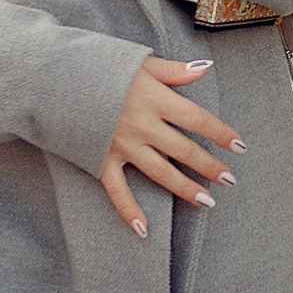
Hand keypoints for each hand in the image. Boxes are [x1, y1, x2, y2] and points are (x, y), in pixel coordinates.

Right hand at [99, 57, 238, 237]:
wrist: (53, 77)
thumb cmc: (98, 66)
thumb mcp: (140, 62)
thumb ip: (174, 70)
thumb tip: (204, 67)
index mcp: (155, 99)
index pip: (197, 120)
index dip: (221, 134)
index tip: (239, 146)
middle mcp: (142, 125)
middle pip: (184, 150)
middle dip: (209, 167)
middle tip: (229, 180)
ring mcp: (121, 145)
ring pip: (160, 173)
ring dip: (184, 189)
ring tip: (206, 202)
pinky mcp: (100, 160)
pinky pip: (117, 190)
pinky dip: (129, 211)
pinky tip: (143, 230)